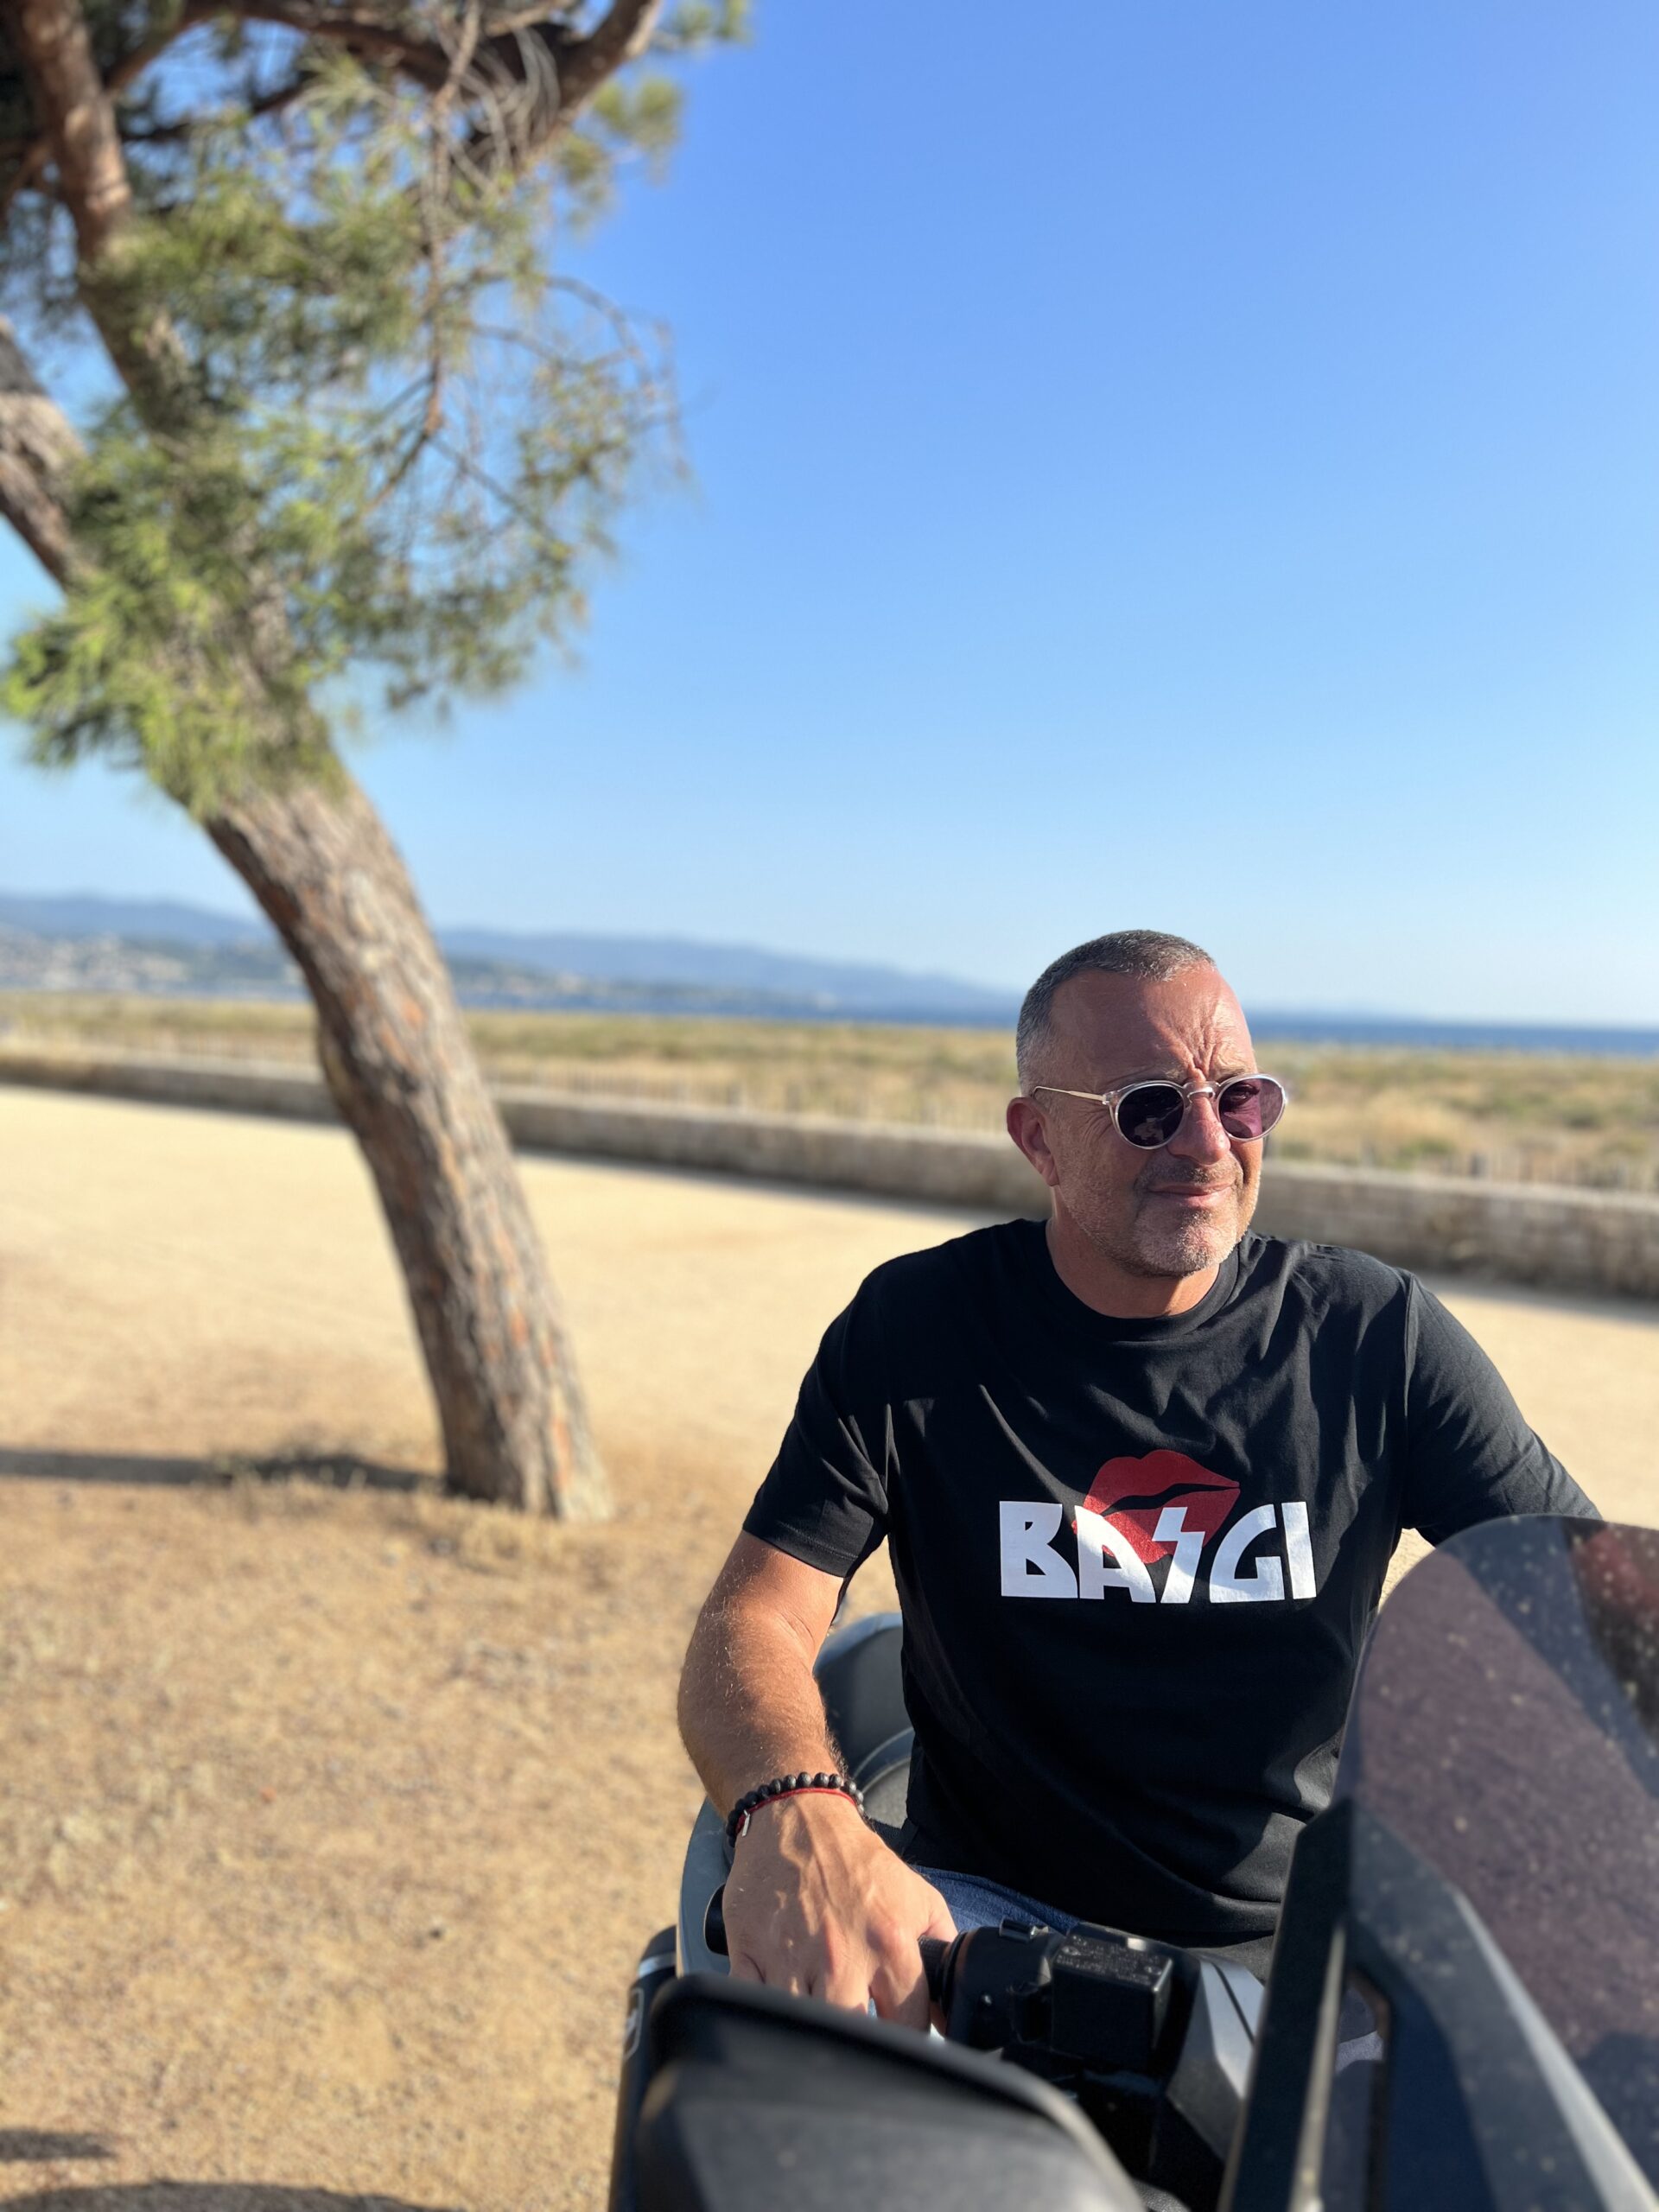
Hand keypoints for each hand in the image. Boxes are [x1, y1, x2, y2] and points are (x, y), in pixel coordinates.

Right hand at [722, 1792, 955, 2030]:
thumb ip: (942, 1944)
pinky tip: (780, 2015)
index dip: (908, 2040)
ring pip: (803, 2029)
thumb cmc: (855, 1861)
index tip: (900, 2040)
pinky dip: (765, 2020)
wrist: (798, 1817)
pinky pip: (753, 2008)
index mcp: (888, 1944)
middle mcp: (840, 1955)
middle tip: (861, 2046)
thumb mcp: (916, 1894)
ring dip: (813, 2037)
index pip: (909, 2025)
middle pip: (853, 2036)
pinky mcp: (748, 1954)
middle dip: (861, 2049)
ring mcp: (790, 1958)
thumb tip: (953, 1999)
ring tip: (822, 2030)